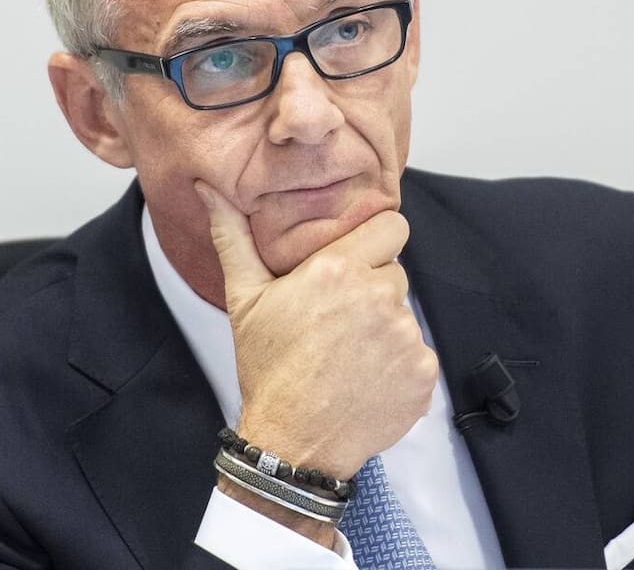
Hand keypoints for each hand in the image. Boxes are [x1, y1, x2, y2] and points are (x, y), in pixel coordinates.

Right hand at [195, 181, 439, 479]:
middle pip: (396, 273)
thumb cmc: (267, 369)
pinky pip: (418, 355)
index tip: (358, 261)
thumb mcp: (244, 300)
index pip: (393, 227)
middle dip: (374, 289)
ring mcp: (405, 335)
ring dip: (385, 330)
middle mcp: (378, 295)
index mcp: (338, 268)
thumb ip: (233, 238)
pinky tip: (366, 381)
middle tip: (340, 320)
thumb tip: (211, 191)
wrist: (292, 444)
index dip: (376, 241)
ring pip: (405, 315)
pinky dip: (399, 368)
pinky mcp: (422, 372)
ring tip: (349, 355)